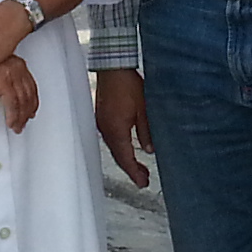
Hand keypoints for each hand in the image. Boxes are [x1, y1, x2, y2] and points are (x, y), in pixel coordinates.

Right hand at [0, 55, 40, 132]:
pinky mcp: (3, 83)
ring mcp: (12, 76)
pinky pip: (12, 104)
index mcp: (18, 64)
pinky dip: (13, 116)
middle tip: (23, 122)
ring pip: (22, 102)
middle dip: (27, 111)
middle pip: (29, 95)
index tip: (31, 110)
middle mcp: (18, 69)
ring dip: (21, 117)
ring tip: (17, 126)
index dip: (32, 101)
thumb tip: (4, 91)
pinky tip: (11, 123)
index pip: (31, 86)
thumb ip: (3, 76)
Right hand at [94, 68, 152, 186]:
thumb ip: (146, 131)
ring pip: (114, 148)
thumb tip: (149, 149)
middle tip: (144, 179)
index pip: (125, 158)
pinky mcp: (102, 117)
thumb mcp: (144, 108)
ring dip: (126, 158)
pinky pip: (111, 139)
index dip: (134, 173)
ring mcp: (102, 123)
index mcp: (116, 130)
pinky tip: (128, 147)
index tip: (143, 183)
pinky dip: (120, 147)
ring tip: (138, 167)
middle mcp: (106, 130)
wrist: (113, 67)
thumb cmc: (128, 85)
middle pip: (118, 156)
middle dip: (131, 169)